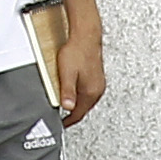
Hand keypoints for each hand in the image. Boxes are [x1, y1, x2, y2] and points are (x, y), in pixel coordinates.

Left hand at [52, 10, 106, 124]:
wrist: (86, 35)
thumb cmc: (77, 51)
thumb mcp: (67, 74)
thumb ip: (67, 92)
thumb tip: (66, 107)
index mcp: (90, 92)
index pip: (79, 114)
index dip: (68, 121)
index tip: (62, 124)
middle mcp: (97, 89)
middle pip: (84, 108)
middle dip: (73, 114)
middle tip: (63, 118)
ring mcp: (98, 83)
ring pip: (87, 100)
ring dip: (78, 104)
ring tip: (68, 106)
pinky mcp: (97, 76)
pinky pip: (89, 91)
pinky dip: (81, 95)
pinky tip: (75, 91)